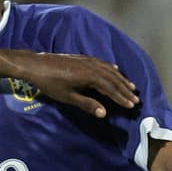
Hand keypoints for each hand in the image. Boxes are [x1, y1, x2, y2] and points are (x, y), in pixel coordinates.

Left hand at [20, 52, 137, 117]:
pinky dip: (111, 67)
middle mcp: (92, 66)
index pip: (110, 89)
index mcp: (90, 76)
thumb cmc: (50, 83)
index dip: (121, 97)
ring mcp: (87, 60)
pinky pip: (102, 63)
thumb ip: (87, 104)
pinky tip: (115, 69)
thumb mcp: (67, 97)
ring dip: (121, 78)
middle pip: (113, 79)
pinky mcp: (82, 57)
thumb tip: (104, 113)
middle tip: (136, 98)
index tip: (132, 105)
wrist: (35, 65)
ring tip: (130, 86)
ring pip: (109, 69)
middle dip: (125, 89)